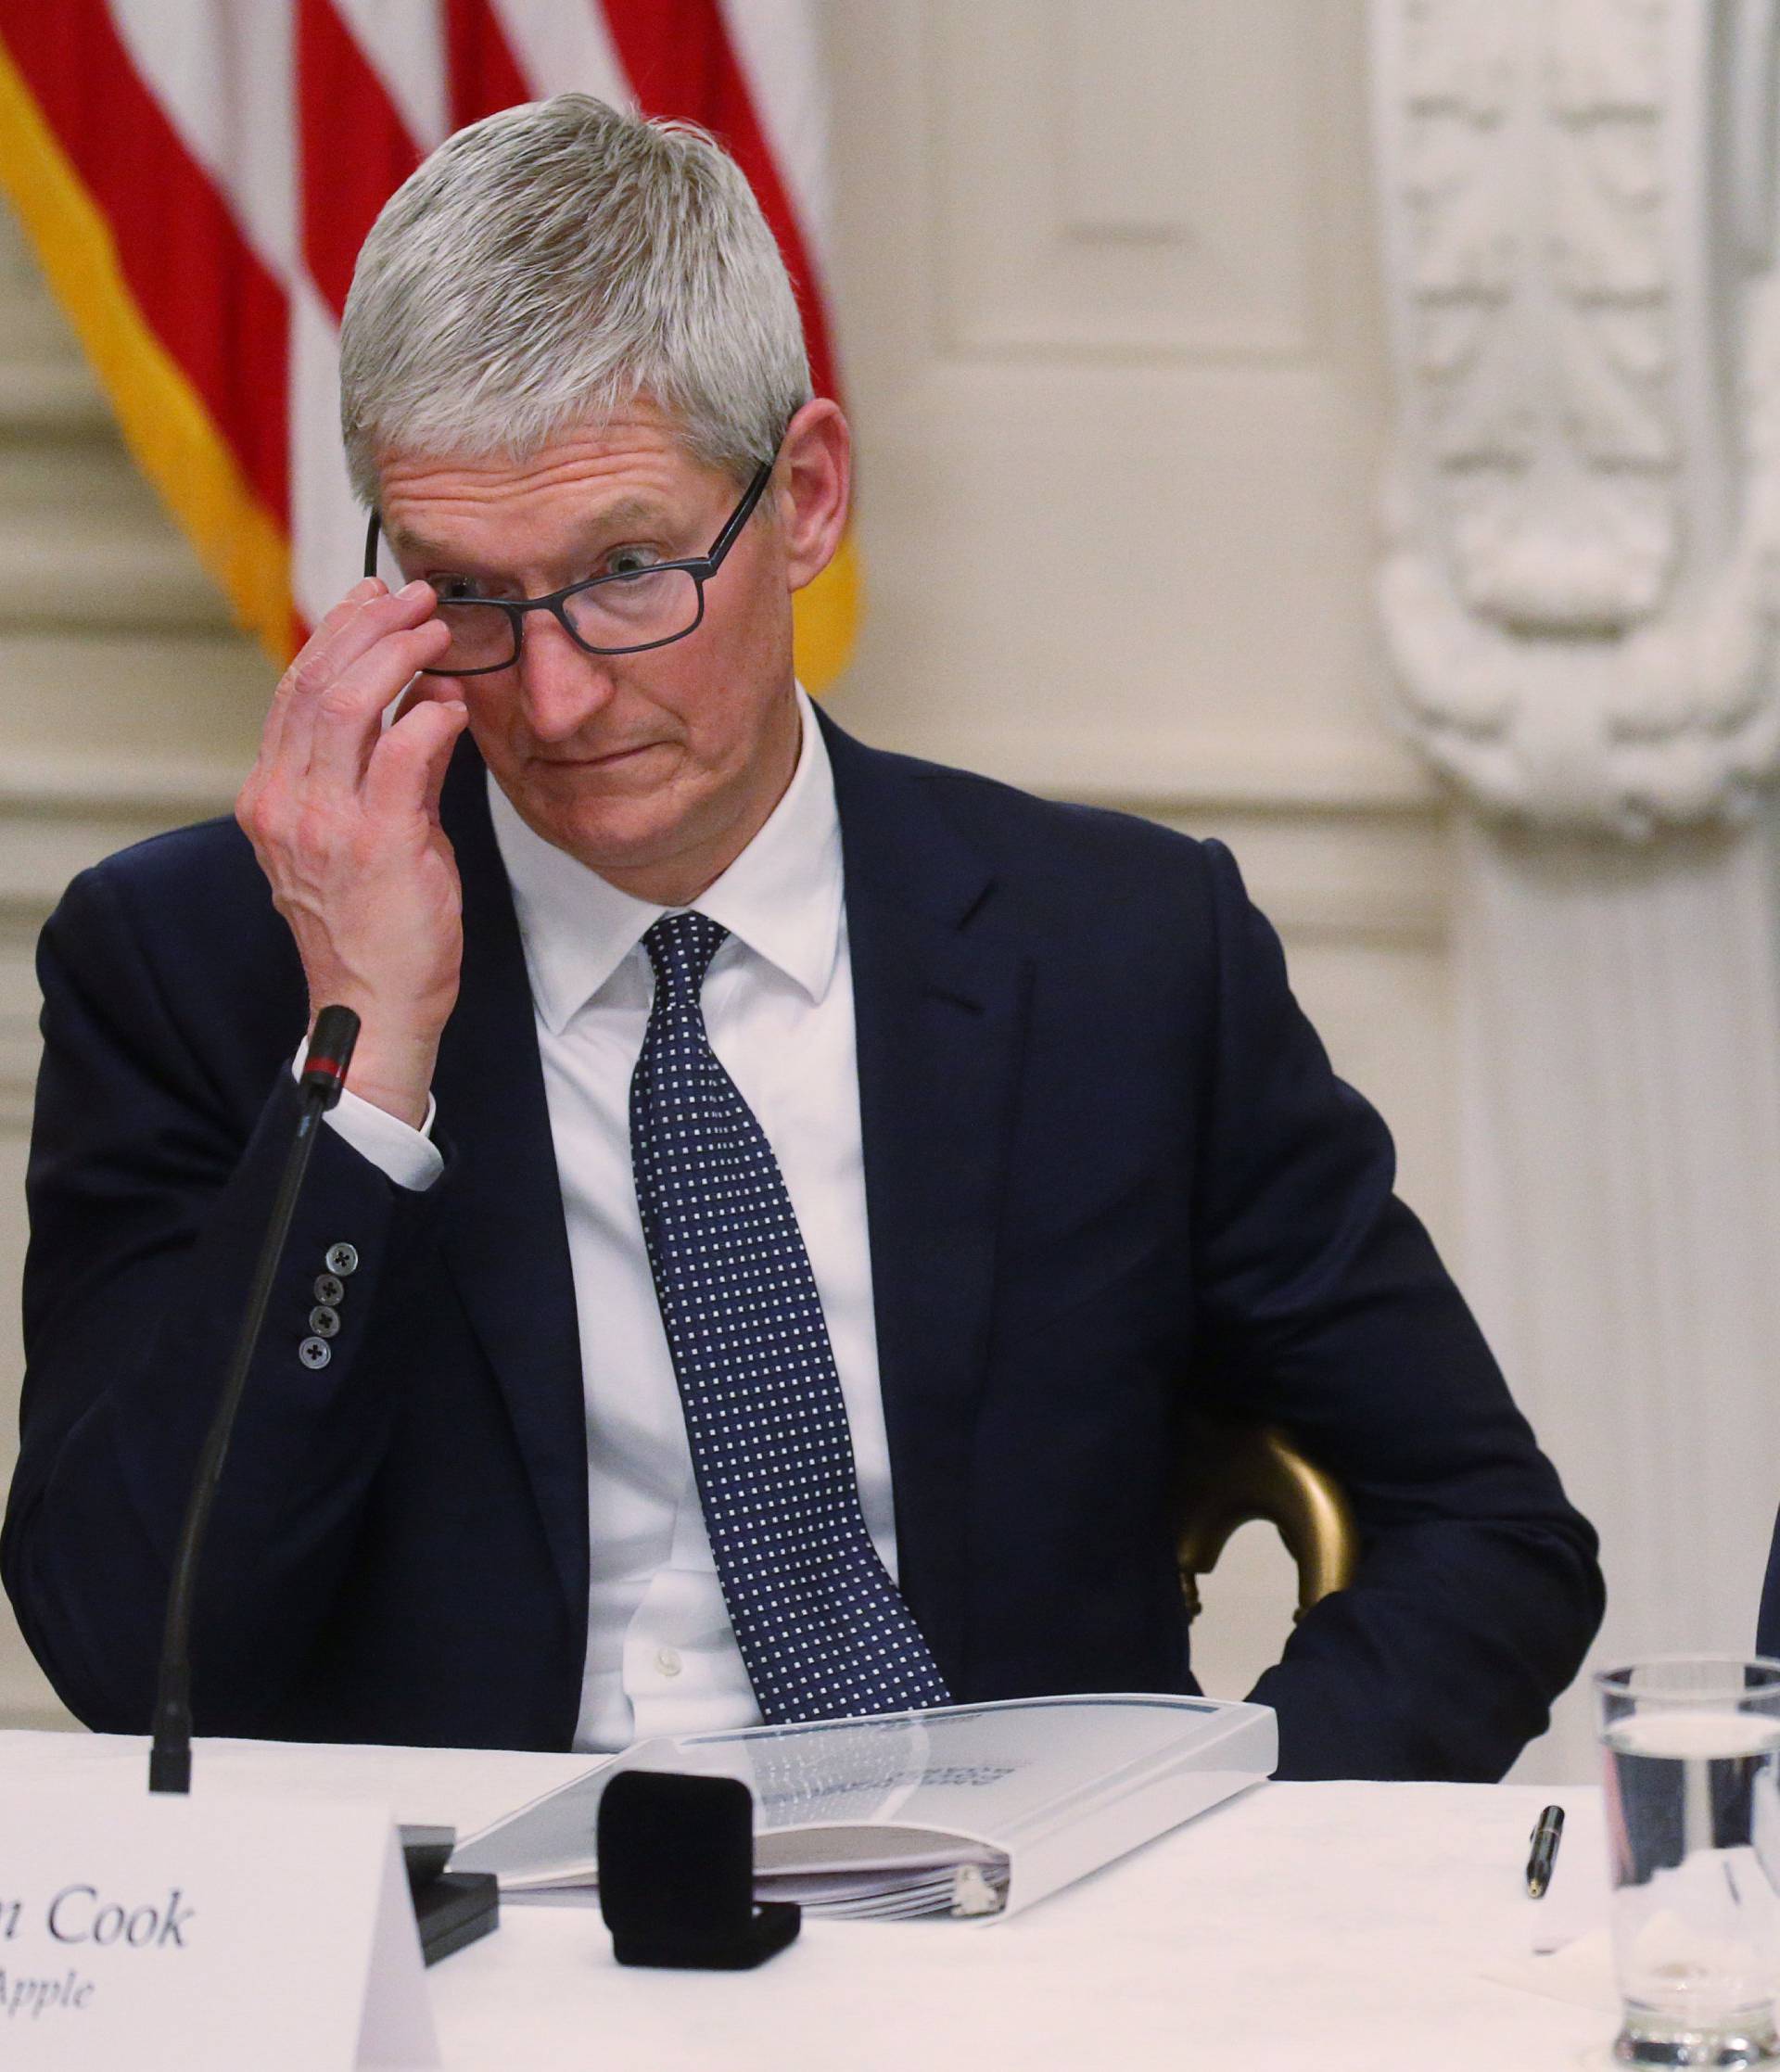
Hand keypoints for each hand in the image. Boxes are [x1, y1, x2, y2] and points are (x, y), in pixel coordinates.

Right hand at [237, 578, 467, 1127]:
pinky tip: (453, 703)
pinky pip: (400, 753)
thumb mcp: (373, 837)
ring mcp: (325, 823)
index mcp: (272, 797)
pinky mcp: (375, 843)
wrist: (372, 1010)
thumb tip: (426, 705)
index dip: (335, 635)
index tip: (374, 601)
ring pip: (348, 704)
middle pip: (314, 682)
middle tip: (416, 599)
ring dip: (397, 655)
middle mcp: (285, 803)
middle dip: (368, 627)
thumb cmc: (374, 931)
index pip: (293, 692)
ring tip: (437, 630)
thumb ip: (393, 771)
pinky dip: (429, 716)